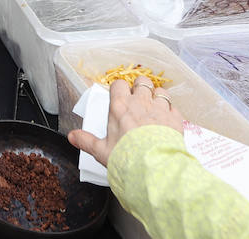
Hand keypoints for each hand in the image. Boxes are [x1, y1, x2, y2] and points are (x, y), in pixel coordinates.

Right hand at [68, 77, 184, 166]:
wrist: (154, 167)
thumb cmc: (126, 157)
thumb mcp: (101, 151)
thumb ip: (86, 141)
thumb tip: (72, 137)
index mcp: (120, 106)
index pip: (119, 84)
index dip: (119, 89)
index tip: (119, 97)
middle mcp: (140, 102)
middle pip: (141, 81)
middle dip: (140, 87)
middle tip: (138, 99)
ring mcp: (159, 109)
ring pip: (160, 91)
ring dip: (157, 96)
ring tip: (154, 107)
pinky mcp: (175, 119)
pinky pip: (174, 108)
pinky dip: (171, 112)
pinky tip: (167, 121)